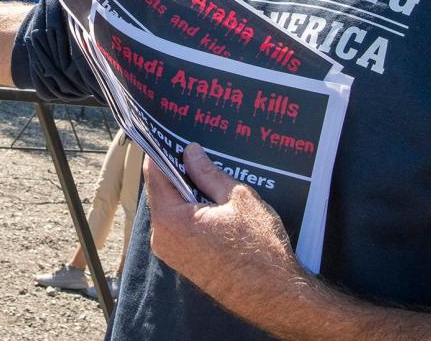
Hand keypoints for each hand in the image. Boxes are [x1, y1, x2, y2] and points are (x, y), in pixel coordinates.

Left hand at [145, 143, 304, 320]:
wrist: (275, 296)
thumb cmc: (260, 248)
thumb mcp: (237, 198)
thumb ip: (208, 173)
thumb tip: (190, 152)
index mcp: (171, 220)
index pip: (155, 174)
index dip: (162, 152)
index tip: (169, 136)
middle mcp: (163, 239)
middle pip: (161, 192)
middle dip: (177, 172)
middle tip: (195, 152)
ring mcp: (172, 254)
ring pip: (171, 210)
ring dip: (185, 193)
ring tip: (208, 176)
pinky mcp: (183, 264)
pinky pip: (179, 228)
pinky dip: (190, 212)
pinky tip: (211, 203)